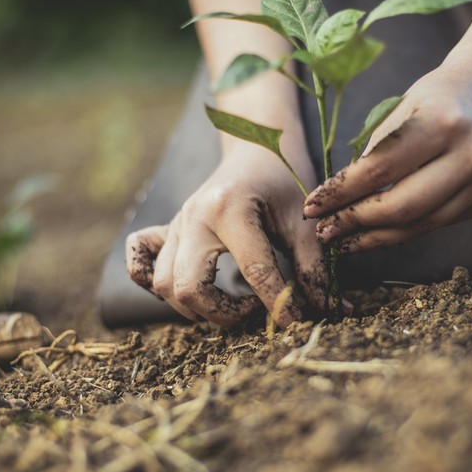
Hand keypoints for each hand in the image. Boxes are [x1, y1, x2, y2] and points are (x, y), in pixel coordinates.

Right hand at [126, 143, 325, 326]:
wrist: (257, 148)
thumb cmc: (284, 183)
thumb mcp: (304, 222)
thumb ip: (315, 268)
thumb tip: (332, 312)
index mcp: (230, 209)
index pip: (253, 272)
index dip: (278, 305)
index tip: (297, 322)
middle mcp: (193, 217)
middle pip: (189, 288)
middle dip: (223, 313)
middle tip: (253, 310)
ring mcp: (174, 224)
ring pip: (164, 285)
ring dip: (196, 307)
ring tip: (231, 302)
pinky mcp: (166, 229)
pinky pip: (139, 259)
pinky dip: (150, 279)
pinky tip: (182, 289)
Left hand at [302, 49, 471, 252]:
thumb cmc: (437, 94)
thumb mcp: (401, 108)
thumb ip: (374, 153)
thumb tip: (337, 202)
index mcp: (443, 122)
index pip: (379, 171)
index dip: (341, 194)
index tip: (312, 207)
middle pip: (401, 206)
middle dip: (356, 222)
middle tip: (325, 231)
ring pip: (421, 224)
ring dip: (376, 237)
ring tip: (344, 241)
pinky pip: (438, 223)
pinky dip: (404, 230)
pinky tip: (378, 233)